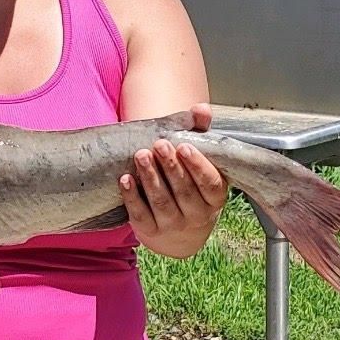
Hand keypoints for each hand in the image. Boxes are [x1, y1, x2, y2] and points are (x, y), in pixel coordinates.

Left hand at [119, 103, 227, 256]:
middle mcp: (197, 216)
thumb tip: (202, 108)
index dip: (198, 166)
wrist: (179, 230)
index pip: (210, 183)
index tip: (184, 145)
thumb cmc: (191, 185)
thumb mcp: (200, 161)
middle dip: (171, 167)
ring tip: (141, 155)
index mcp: (214, 198)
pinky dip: (132, 197)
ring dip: (150, 178)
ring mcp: (174, 226)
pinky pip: (140, 214)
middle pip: (184, 191)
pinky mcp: (151, 231)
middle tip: (159, 144)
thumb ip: (200, 132)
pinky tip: (125, 179)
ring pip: (162, 202)